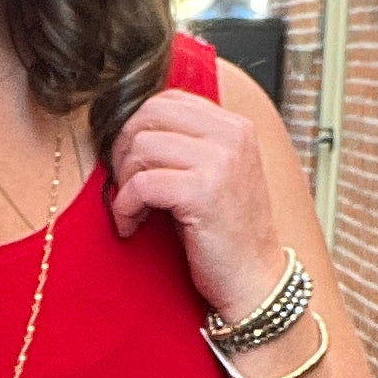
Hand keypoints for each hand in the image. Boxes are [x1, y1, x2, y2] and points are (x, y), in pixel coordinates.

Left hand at [108, 86, 281, 322]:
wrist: (254, 278)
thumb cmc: (227, 232)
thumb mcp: (214, 174)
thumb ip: (188, 144)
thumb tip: (133, 129)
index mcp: (234, 126)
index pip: (167, 99)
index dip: (137, 127)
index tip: (131, 160)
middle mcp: (231, 136)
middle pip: (150, 115)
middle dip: (124, 149)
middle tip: (124, 183)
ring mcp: (220, 162)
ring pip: (142, 147)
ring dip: (124, 182)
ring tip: (131, 209)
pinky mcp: (203, 192)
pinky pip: (142, 184)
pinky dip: (126, 206)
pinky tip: (132, 224)